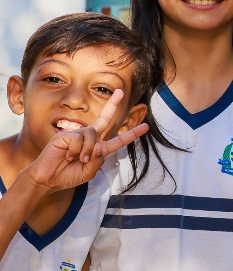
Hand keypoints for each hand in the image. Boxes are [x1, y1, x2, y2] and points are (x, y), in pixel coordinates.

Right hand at [16, 89, 147, 194]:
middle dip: (113, 105)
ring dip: (87, 150)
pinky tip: (67, 156)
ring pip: (92, 134)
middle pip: (105, 119)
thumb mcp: (89, 172)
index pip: (118, 140)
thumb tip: (100, 146)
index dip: (132, 134)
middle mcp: (90, 139)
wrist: (48, 179)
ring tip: (78, 160)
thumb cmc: (68, 176)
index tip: (145, 126)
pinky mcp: (66, 135)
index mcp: (99, 148)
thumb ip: (98, 160)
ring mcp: (77, 135)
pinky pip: (78, 139)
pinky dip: (75, 150)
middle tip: (121, 91)